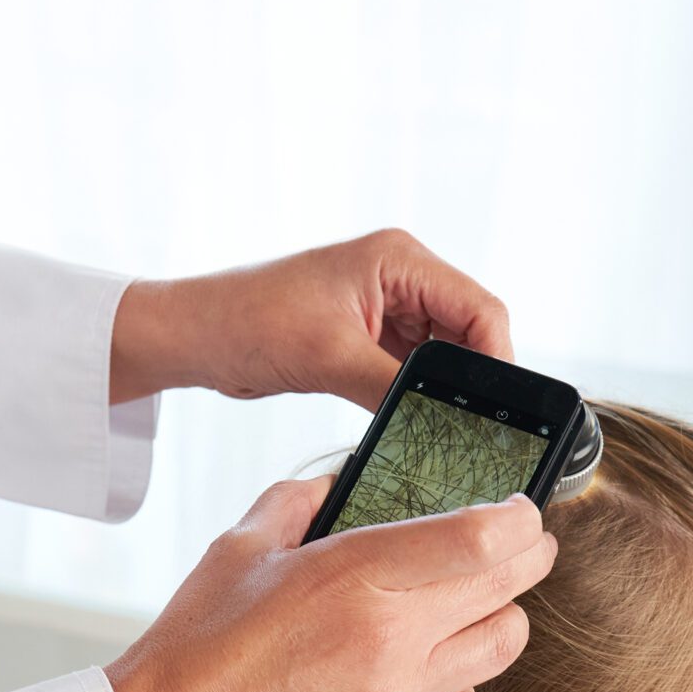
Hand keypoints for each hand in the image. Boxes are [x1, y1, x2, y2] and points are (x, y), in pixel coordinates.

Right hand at [105, 473, 555, 691]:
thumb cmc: (195, 640)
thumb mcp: (240, 546)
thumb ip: (299, 500)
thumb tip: (340, 481)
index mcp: (353, 572)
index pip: (482, 538)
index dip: (520, 517)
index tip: (522, 509)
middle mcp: (387, 635)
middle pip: (506, 587)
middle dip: (530, 557)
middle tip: (525, 546)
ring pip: (500, 648)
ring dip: (501, 618)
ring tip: (478, 607)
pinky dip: (465, 691)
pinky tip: (437, 675)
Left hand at [109, 228, 512, 411]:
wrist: (193, 336)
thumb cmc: (246, 322)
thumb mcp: (328, 357)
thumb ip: (393, 385)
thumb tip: (443, 421)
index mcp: (399, 259)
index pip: (480, 308)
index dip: (497, 359)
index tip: (499, 410)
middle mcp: (400, 277)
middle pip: (468, 332)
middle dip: (473, 379)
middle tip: (478, 431)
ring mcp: (384, 309)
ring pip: (442, 357)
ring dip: (443, 391)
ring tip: (447, 432)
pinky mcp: (365, 339)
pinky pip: (410, 370)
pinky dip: (415, 396)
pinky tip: (417, 425)